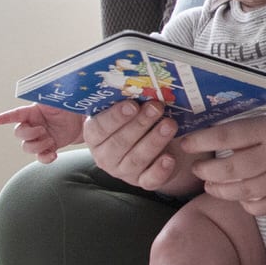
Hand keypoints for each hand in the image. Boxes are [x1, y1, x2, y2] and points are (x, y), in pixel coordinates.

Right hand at [0, 104, 84, 163]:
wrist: (80, 121)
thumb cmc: (66, 106)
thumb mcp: (58, 100)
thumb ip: (48, 96)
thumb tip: (45, 87)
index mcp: (32, 112)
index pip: (16, 114)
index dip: (6, 117)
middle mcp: (32, 125)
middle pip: (19, 133)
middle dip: (29, 134)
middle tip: (43, 130)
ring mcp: (39, 138)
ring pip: (27, 147)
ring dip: (37, 146)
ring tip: (51, 140)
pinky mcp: (47, 148)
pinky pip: (40, 157)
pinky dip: (45, 158)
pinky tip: (53, 154)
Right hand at [80, 98, 204, 195]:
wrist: (159, 144)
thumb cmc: (139, 120)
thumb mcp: (131, 109)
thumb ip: (129, 100)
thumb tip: (138, 83)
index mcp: (96, 135)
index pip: (100, 128)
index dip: (116, 116)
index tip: (132, 104)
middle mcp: (106, 156)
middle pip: (120, 143)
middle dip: (140, 124)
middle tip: (156, 108)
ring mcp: (124, 171)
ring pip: (136, 159)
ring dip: (154, 141)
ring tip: (169, 125)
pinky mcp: (143, 182)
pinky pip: (150, 180)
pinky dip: (160, 170)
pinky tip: (170, 158)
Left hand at [183, 90, 265, 214]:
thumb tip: (239, 135)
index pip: (226, 136)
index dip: (201, 141)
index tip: (185, 143)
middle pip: (230, 169)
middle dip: (207, 170)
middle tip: (197, 168)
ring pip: (245, 191)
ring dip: (223, 190)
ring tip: (212, 186)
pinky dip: (250, 205)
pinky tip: (244, 199)